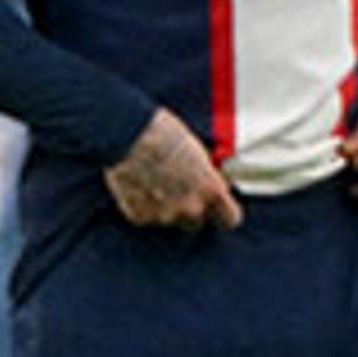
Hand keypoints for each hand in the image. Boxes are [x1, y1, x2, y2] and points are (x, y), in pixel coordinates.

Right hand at [102, 108, 242, 232]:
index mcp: (210, 190)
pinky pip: (146, 215)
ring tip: (153, 181)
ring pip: (169, 218)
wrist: (126, 135)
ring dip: (165, 206)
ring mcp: (163, 215)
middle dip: (190, 209)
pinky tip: (138, 184)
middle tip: (178, 190)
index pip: (230, 219)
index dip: (224, 213)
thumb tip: (207, 183)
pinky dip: (143, 205)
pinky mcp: (139, 216)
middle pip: (197, 222)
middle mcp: (190, 208)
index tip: (218, 207)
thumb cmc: (163, 134)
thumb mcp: (197, 151)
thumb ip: (205, 175)